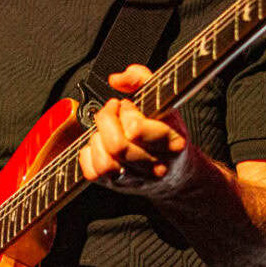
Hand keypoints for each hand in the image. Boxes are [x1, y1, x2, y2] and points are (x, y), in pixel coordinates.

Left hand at [77, 64, 192, 195]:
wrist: (177, 171)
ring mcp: (136, 179)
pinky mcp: (117, 186)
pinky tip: (99, 145)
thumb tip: (117, 79)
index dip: (125, 112)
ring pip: (104, 163)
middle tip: (110, 111)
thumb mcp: (164, 101)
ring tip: (106, 130)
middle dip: (106, 121)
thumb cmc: (168, 133)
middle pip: (117, 146)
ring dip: (98, 140)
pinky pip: (92, 173)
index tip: (126, 104)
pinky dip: (89, 155)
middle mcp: (156, 166)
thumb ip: (142, 80)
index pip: (136, 129)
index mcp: (172, 142)